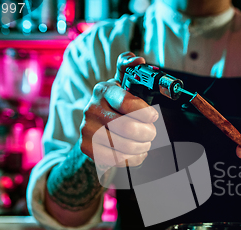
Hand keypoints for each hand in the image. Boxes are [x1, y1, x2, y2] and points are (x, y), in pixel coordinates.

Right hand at [79, 52, 157, 169]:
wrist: (97, 127)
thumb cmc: (117, 105)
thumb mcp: (124, 85)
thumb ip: (131, 70)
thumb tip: (139, 60)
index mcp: (104, 90)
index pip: (127, 102)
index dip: (146, 112)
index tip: (154, 117)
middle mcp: (91, 108)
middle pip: (127, 128)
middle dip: (147, 133)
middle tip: (152, 133)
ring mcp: (86, 129)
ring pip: (123, 146)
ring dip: (142, 147)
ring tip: (146, 143)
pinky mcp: (86, 147)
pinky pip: (115, 159)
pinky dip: (132, 158)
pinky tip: (137, 153)